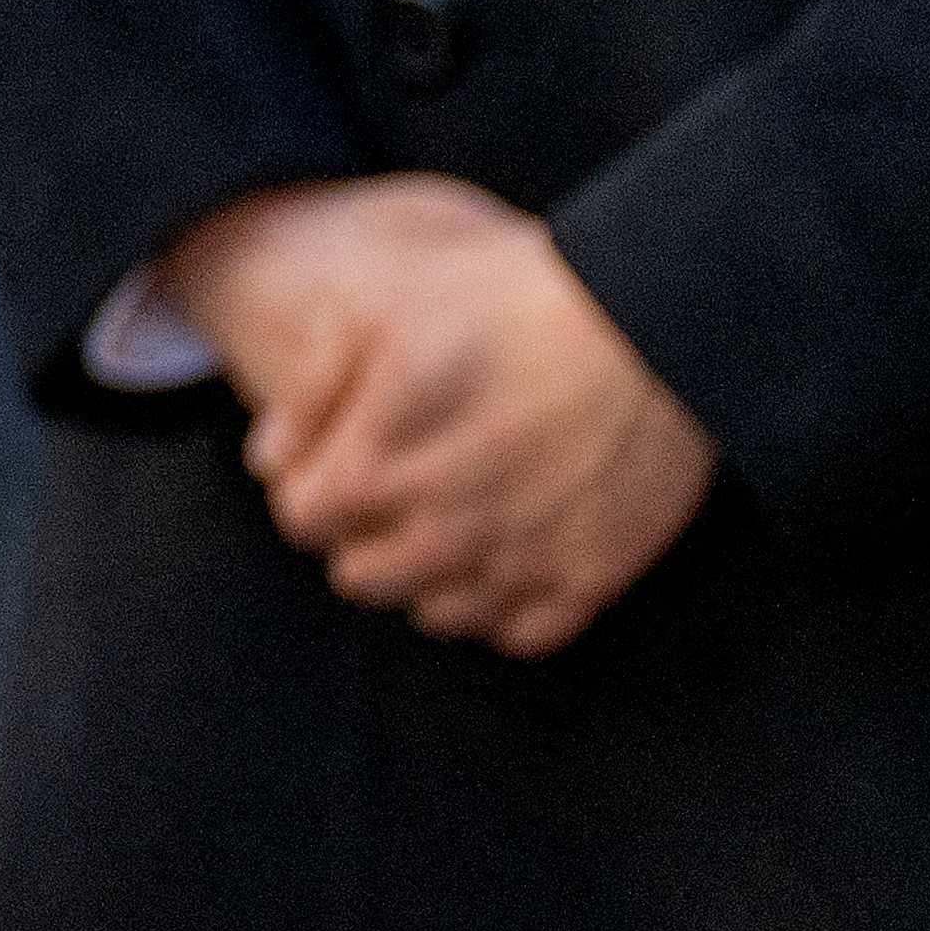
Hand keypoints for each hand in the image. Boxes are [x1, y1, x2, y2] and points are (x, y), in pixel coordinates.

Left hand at [160, 173, 710, 656]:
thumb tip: (270, 461)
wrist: (659, 318)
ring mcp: (517, 562)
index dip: (311, 483)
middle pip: (359, 576)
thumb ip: (309, 390)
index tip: (341, 456)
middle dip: (363, 533)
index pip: (300, 518)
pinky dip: (504, 601)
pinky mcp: (588, 580)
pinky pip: (517, 633)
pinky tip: (513, 543)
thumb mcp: (381, 309)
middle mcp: (440, 531)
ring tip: (456, 511)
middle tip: (400, 484)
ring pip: (435, 614)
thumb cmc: (510, 297)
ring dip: (430, 572)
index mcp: (374, 468)